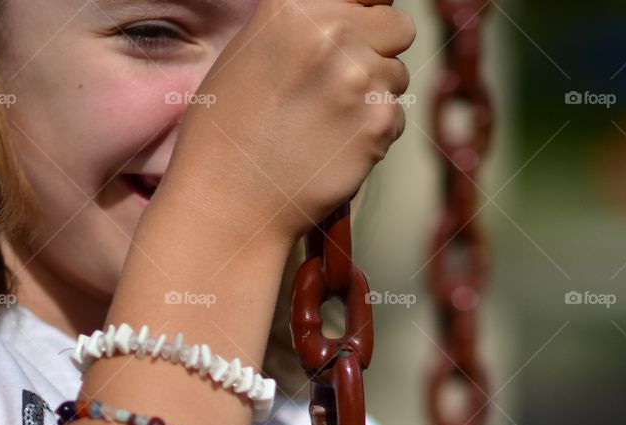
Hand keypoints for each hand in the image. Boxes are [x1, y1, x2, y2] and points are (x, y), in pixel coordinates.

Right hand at [167, 0, 416, 246]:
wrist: (228, 203)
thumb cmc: (227, 135)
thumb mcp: (250, 52)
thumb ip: (301, 27)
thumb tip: (347, 17)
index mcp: (294, 6)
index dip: (365, 15)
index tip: (358, 34)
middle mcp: (332, 33)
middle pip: (397, 28)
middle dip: (379, 53)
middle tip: (345, 86)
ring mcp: (359, 79)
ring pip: (398, 76)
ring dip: (376, 97)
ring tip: (330, 124)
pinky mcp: (376, 125)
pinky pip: (396, 118)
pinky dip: (375, 135)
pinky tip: (336, 149)